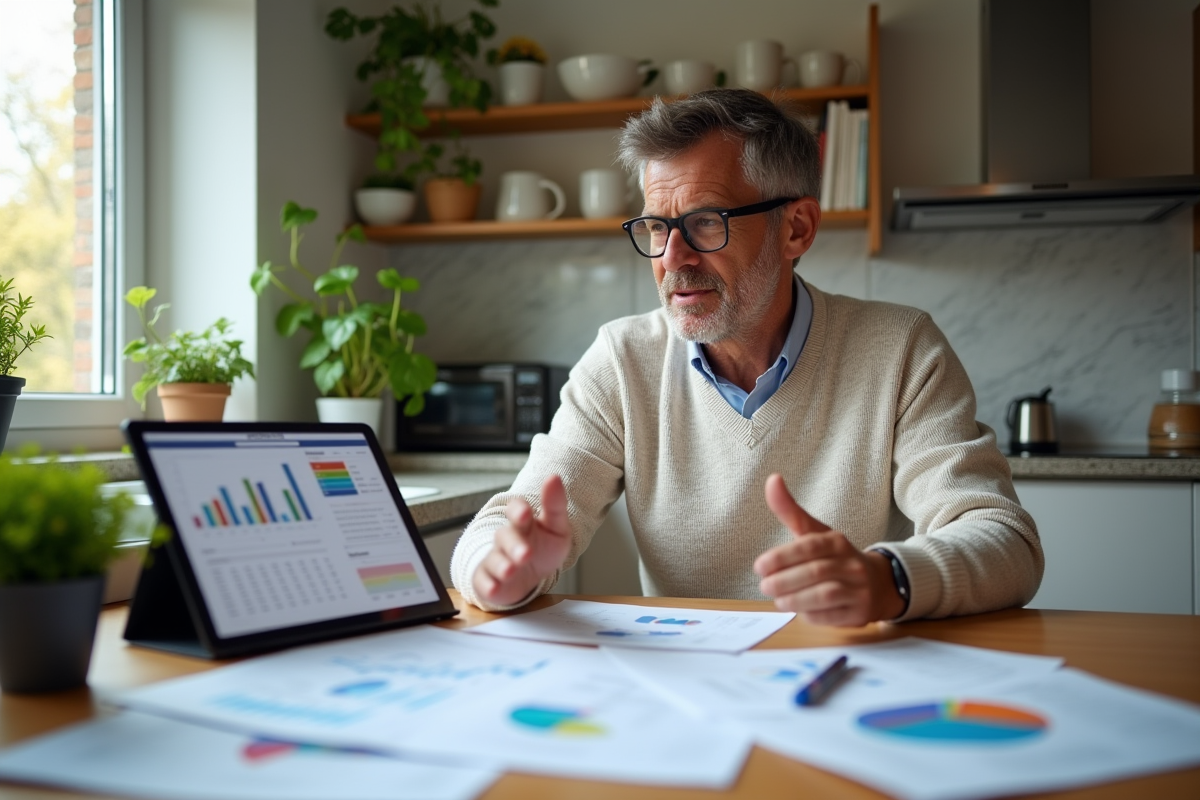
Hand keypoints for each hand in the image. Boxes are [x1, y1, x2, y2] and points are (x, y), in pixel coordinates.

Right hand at [472, 474, 571, 606]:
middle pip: (505, 537)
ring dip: (501, 565)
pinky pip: (484, 582)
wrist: (532, 575)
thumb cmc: (543, 547)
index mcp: (522, 522)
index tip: (526, 513)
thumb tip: (554, 477)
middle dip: (514, 545)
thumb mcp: (557, 527)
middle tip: (526, 553)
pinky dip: (488, 586)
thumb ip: (555, 504)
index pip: (516, 509)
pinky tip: (494, 588)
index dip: (519, 510)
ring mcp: (495, 559)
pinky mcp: (488, 580)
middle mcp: (506, 539)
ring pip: (494, 560)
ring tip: (510, 570)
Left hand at [753, 474, 904, 625]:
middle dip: (784, 581)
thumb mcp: (814, 532)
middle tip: (764, 586)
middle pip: (815, 572)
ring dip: (795, 600)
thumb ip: (790, 510)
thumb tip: (772, 479)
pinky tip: (799, 611)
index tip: (759, 566)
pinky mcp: (860, 613)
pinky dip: (811, 615)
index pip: (809, 547)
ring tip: (777, 600)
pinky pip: (832, 617)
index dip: (782, 557)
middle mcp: (852, 564)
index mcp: (837, 542)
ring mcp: (859, 590)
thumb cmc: (835, 557)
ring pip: (825, 596)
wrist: (877, 583)